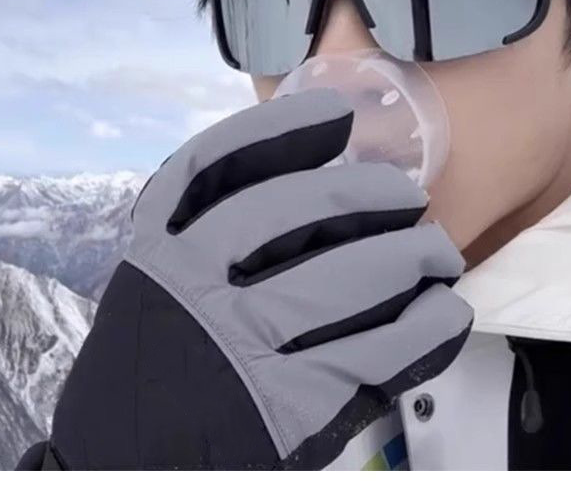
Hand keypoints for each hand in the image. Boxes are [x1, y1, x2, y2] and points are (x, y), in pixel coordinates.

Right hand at [38, 86, 472, 469]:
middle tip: (406, 194)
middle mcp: (192, 286)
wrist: (125, 464)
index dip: (282, 128)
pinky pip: (376, 354)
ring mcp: (239, 346)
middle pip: (291, 209)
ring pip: (345, 276)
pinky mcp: (286, 409)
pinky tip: (445, 314)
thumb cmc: (154, 364)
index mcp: (157, 249)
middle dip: (363, 191)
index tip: (336, 114)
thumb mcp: (155, 287)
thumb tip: (305, 188)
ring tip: (437, 252)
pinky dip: (423, 330)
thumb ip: (203, 240)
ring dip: (408, 257)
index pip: (216, 163)